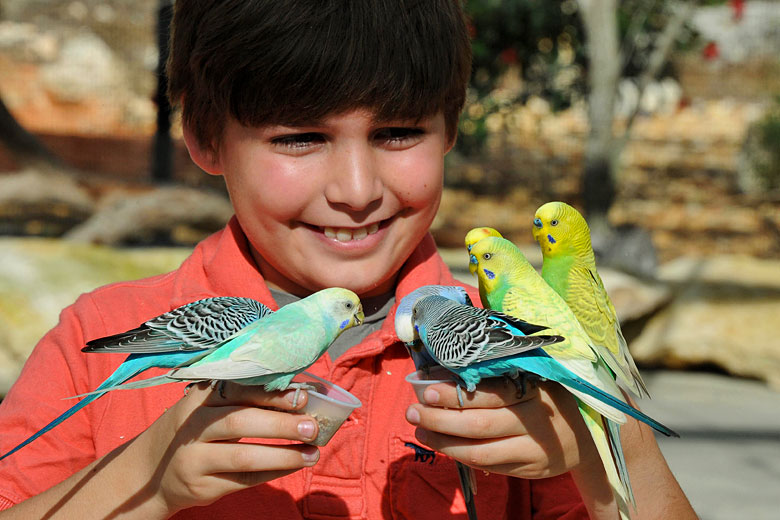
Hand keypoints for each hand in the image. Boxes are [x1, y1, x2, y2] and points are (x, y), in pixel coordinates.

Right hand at [136, 381, 320, 514]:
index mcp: (199, 397)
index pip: (238, 390)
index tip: (303, 395)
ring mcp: (194, 458)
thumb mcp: (208, 406)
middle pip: (240, 422)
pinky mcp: (201, 486)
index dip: (272, 393)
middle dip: (281, 424)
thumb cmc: (194, 429)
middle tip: (312, 427)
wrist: (149, 472)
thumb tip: (303, 391)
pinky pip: (244, 479)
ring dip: (283, 455)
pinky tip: (294, 465)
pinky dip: (273, 472)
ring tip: (312, 453)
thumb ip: (246, 397)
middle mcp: (192, 426)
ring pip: (244, 456)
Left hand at [404, 377, 600, 478]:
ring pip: (480, 452)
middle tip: (411, 412)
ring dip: (444, 443)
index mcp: (534, 389)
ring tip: (420, 430)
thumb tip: (445, 368)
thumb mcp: (532, 374)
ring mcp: (533, 450)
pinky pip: (489, 466)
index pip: (489, 393)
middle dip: (439, 420)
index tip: (425, 390)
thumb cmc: (547, 394)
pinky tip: (442, 445)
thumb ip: (497, 372)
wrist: (587, 434)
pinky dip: (461, 456)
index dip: (455, 394)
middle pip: (479, 425)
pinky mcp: (529, 470)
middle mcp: (536, 421)